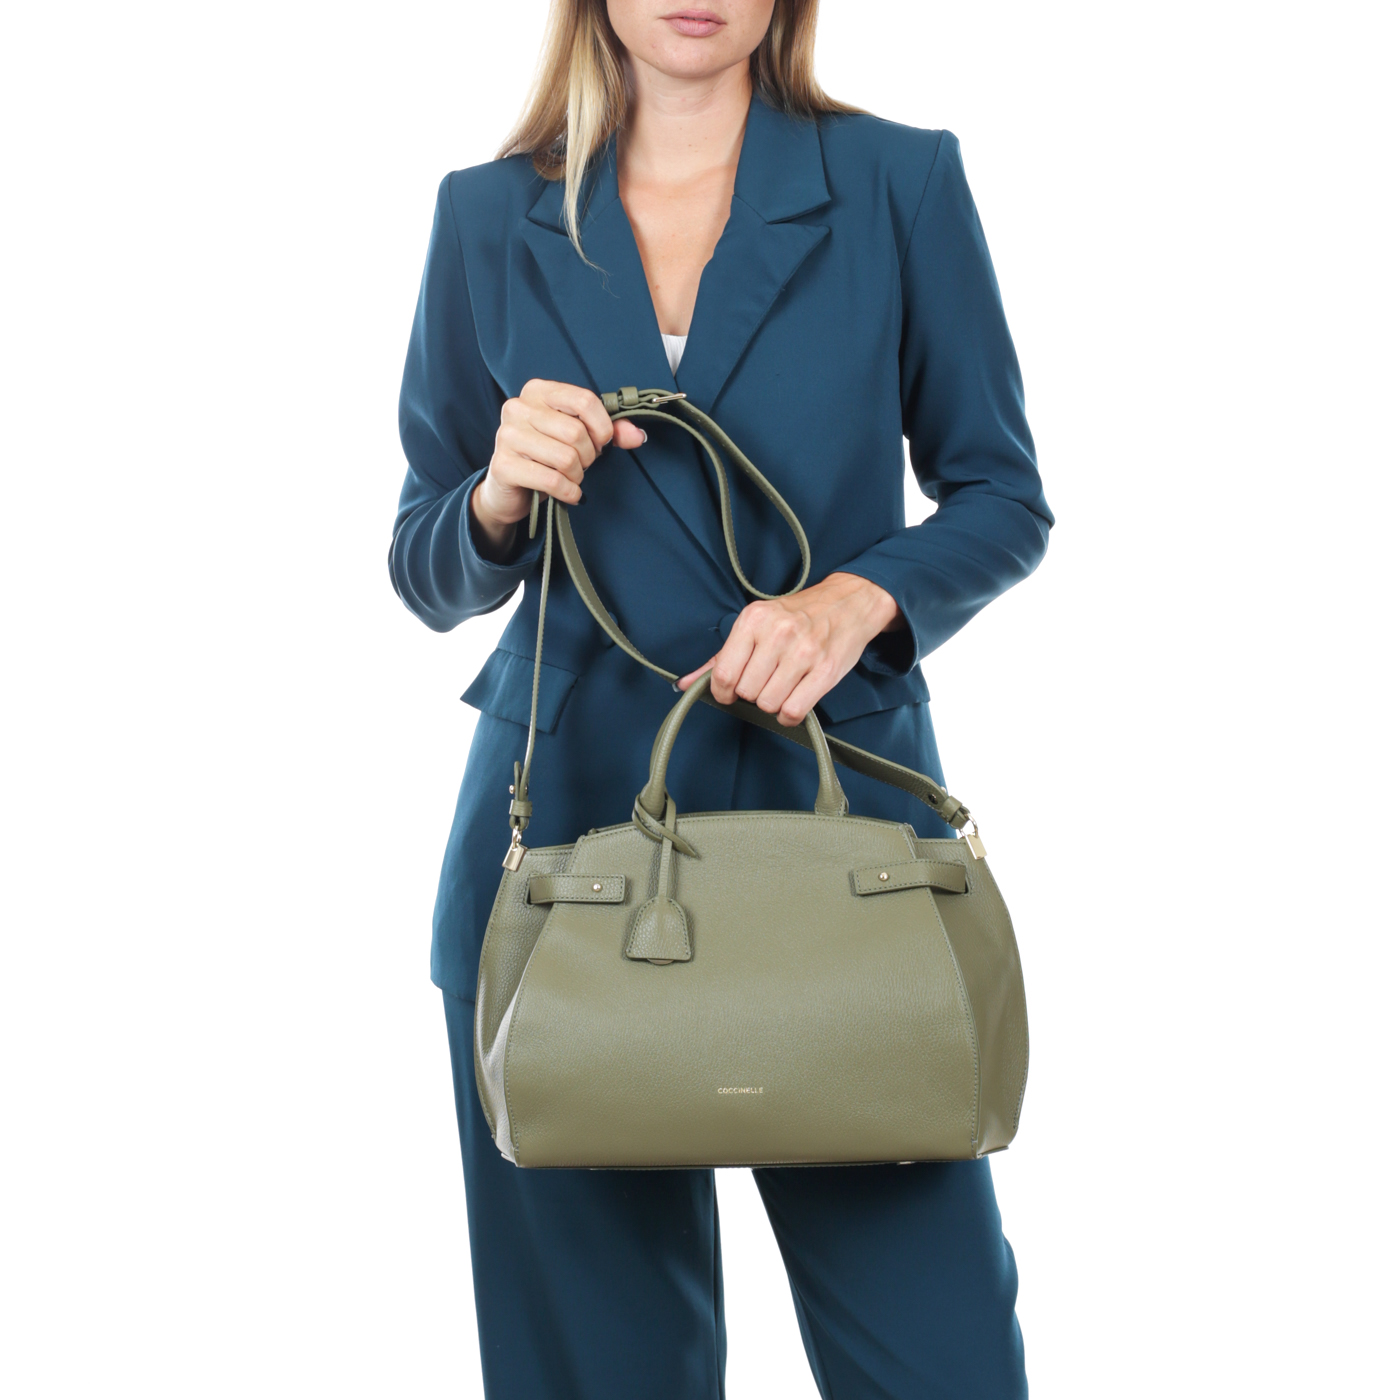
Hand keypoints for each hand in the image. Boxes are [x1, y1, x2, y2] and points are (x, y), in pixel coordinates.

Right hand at [471, 379, 647, 556]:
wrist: (510, 489)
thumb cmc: (547, 456)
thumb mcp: (578, 438)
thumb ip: (610, 432)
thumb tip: (638, 435)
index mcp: (538, 391)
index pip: (584, 400)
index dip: (602, 427)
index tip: (602, 442)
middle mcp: (518, 407)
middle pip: (576, 432)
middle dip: (589, 456)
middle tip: (582, 464)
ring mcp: (507, 435)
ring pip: (566, 458)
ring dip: (578, 475)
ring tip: (571, 477)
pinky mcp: (503, 465)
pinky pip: (552, 480)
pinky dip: (569, 492)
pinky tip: (568, 492)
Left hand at [677, 573, 904, 726]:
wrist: (849, 602)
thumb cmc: (798, 615)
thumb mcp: (755, 624)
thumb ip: (719, 658)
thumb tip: (684, 684)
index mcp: (754, 620)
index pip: (724, 674)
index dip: (724, 692)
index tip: (731, 691)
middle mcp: (778, 634)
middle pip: (746, 692)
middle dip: (752, 693)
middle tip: (765, 680)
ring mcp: (804, 652)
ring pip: (768, 704)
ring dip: (772, 703)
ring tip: (782, 685)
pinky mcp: (826, 671)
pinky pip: (793, 711)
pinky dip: (790, 714)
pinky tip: (794, 698)